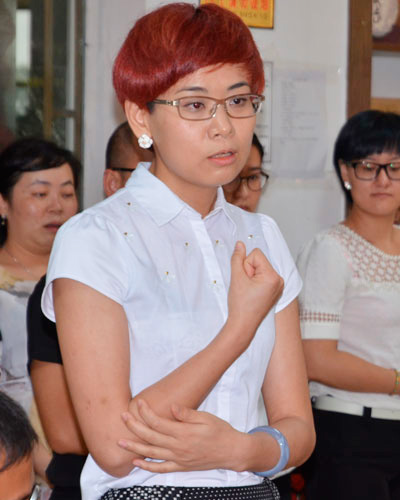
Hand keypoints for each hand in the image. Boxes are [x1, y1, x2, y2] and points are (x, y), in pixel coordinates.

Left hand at [118, 399, 244, 472]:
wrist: (231, 451)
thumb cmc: (220, 431)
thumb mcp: (206, 418)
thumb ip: (187, 414)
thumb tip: (171, 407)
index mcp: (184, 433)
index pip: (158, 422)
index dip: (146, 413)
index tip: (138, 403)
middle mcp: (178, 447)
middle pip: (150, 437)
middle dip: (134, 426)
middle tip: (122, 417)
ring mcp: (179, 458)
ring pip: (151, 453)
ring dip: (134, 447)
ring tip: (120, 441)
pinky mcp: (181, 466)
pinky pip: (161, 468)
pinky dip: (147, 466)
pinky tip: (136, 462)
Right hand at [228, 241, 282, 335]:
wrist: (243, 325)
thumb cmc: (241, 305)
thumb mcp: (237, 278)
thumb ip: (237, 258)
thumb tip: (240, 244)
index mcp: (273, 277)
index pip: (256, 254)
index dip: (246, 265)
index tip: (245, 280)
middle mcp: (279, 280)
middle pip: (259, 261)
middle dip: (249, 270)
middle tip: (246, 287)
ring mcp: (278, 286)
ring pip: (260, 268)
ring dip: (251, 276)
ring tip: (249, 291)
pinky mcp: (275, 290)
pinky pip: (263, 276)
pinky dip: (255, 281)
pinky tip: (252, 293)